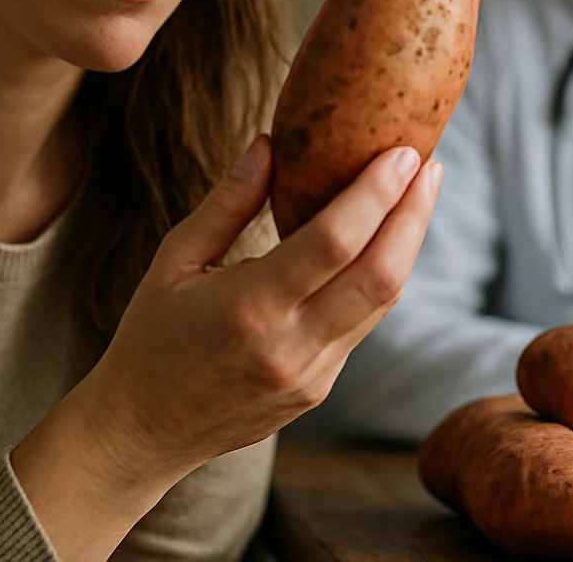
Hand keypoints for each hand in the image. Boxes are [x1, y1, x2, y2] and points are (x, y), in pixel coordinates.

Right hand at [83, 133, 440, 476]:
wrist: (143, 432)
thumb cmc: (150, 336)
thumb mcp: (174, 261)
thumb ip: (227, 203)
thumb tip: (269, 142)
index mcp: (248, 308)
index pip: (334, 242)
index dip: (376, 193)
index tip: (403, 152)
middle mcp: (289, 346)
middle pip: (380, 274)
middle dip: (413, 213)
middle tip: (428, 164)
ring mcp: (311, 375)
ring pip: (382, 301)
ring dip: (407, 243)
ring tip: (418, 192)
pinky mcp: (320, 388)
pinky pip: (363, 323)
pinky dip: (380, 276)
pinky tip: (384, 240)